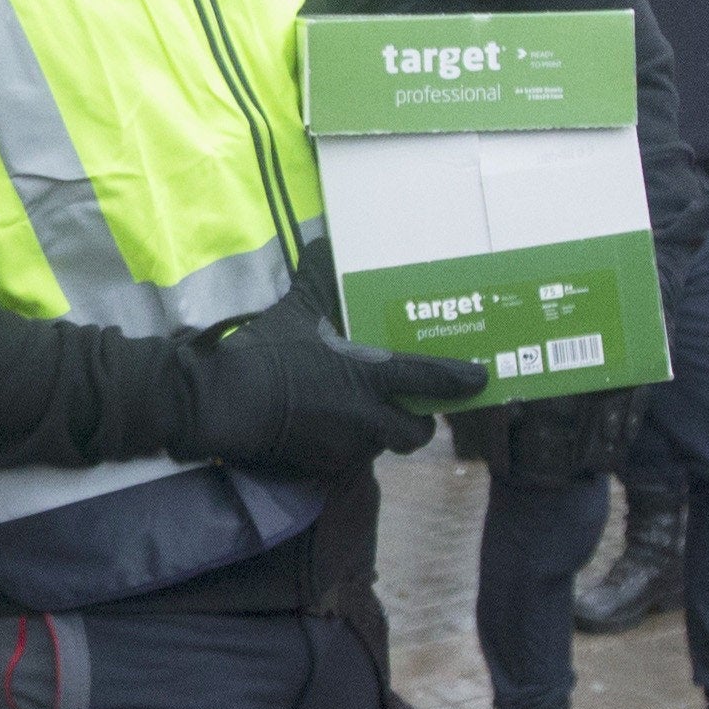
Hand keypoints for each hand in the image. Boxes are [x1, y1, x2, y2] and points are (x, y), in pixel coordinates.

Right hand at [190, 291, 491, 475]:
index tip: (480, 378)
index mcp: (371, 376)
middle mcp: (369, 417)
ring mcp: (348, 447)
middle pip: (416, 432)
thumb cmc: (267, 352)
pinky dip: (343, 444)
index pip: (431, 378)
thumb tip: (325, 241)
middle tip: (411, 407)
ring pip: (380, 444)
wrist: (228, 402)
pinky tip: (325, 428)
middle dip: (419, 422)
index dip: (461, 379)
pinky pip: (347, 458)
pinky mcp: (324, 467)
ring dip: (377, 431)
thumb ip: (320, 280)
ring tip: (360, 414)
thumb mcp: (297, 308)